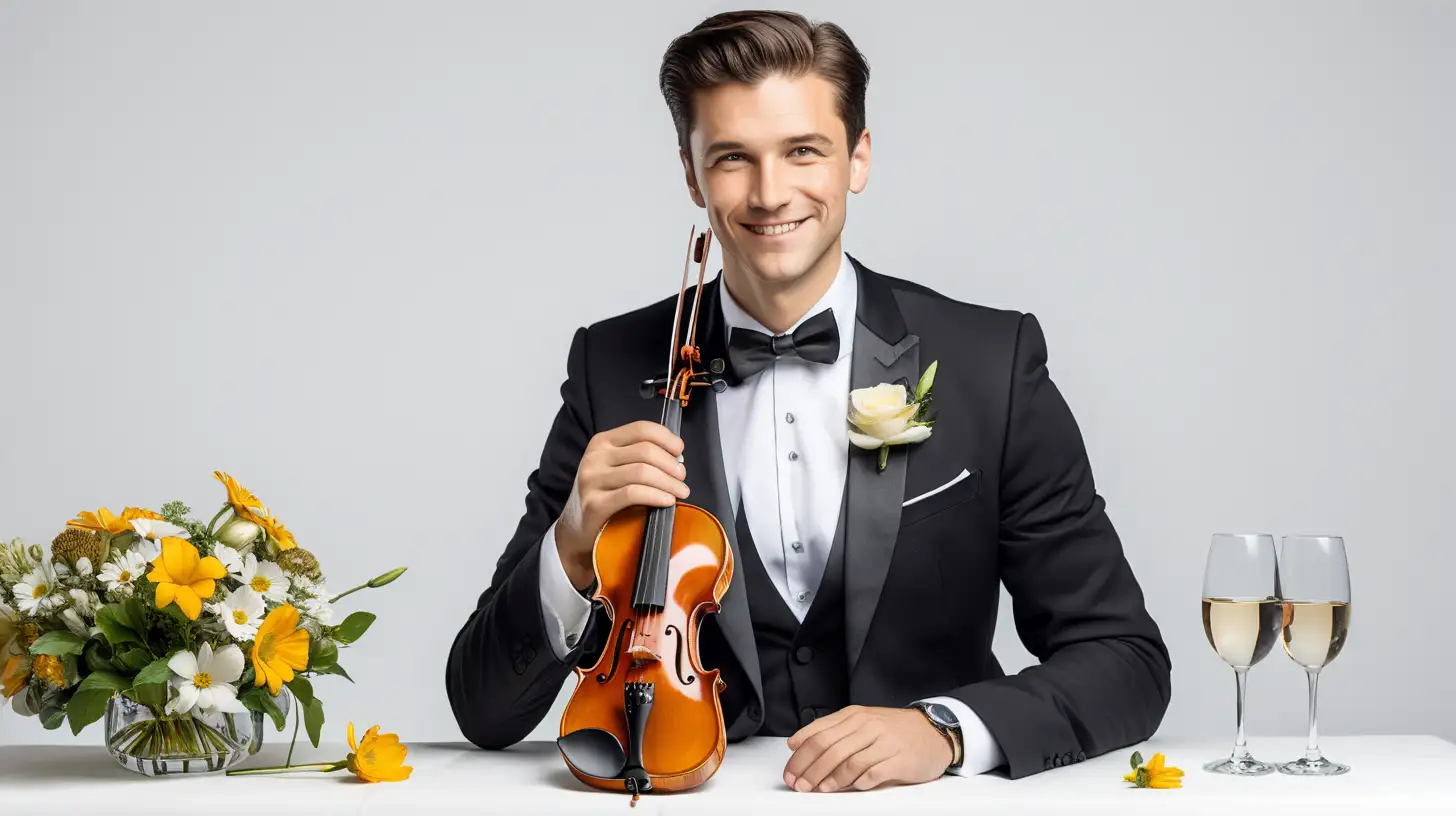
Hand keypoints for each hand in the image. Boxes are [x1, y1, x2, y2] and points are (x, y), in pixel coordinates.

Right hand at [555, 420, 689, 589]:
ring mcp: (591, 480)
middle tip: (682, 478)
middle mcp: (595, 457)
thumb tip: (677, 457)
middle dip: (671, 465)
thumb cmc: (604, 495)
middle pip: (646, 451)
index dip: (667, 438)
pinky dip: (655, 496)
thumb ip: (639, 457)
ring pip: (642, 472)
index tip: (680, 452)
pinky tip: (667, 501)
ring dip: (669, 482)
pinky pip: (632, 494)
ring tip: (680, 492)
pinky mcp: (594, 504)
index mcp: (602, 441)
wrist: (576, 528)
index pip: (641, 429)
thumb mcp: (615, 467)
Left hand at [782, 705, 952, 792]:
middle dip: (809, 770)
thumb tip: (797, 743)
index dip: (800, 756)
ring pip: (849, 761)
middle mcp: (868, 726)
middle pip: (829, 749)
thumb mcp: (861, 722)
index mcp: (854, 716)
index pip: (818, 734)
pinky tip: (848, 788)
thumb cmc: (893, 730)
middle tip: (799, 785)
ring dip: (830, 779)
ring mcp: (884, 742)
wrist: (933, 731)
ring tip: (819, 789)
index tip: (790, 771)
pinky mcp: (900, 760)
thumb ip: (831, 730)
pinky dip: (857, 782)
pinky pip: (873, 773)